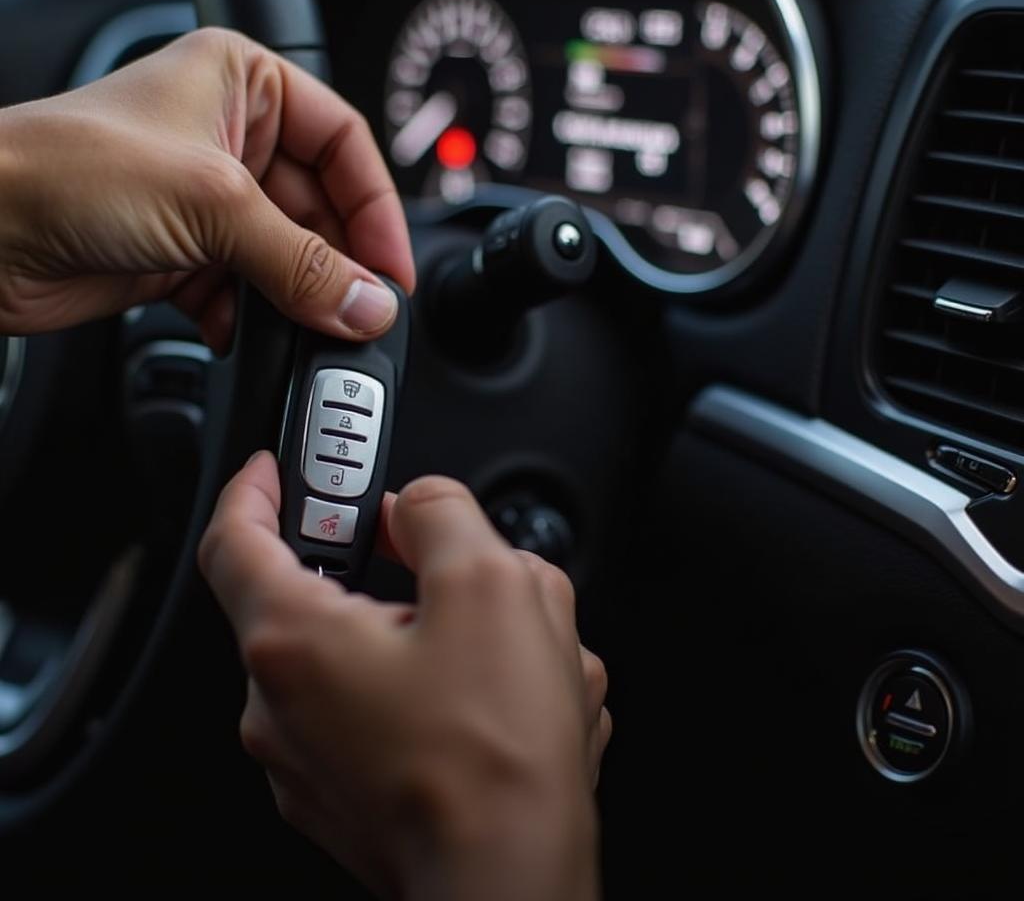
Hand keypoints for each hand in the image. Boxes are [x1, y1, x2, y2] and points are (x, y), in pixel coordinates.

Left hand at [0, 28, 413, 349]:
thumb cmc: (63, 169)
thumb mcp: (211, 203)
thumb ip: (303, 261)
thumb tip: (369, 302)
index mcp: (243, 84)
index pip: (344, 144)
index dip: (376, 207)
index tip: (391, 267)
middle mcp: (229, 139)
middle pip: (321, 209)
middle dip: (338, 264)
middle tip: (360, 310)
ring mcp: (208, 202)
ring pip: (287, 257)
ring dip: (299, 298)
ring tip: (312, 329)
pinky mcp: (185, 256)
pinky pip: (248, 292)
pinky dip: (253, 321)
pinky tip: (248, 336)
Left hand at [199, 453, 609, 900]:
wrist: (512, 881)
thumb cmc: (495, 754)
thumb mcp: (489, 584)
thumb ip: (441, 513)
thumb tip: (418, 506)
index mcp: (295, 640)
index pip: (235, 539)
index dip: (255, 490)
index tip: (274, 469)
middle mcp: (281, 705)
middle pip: (327, 594)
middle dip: (402, 572)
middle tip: (455, 568)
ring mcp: (310, 758)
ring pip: (370, 654)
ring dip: (435, 637)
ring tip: (508, 659)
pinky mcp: (346, 791)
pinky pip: (382, 709)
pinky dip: (434, 690)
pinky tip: (496, 705)